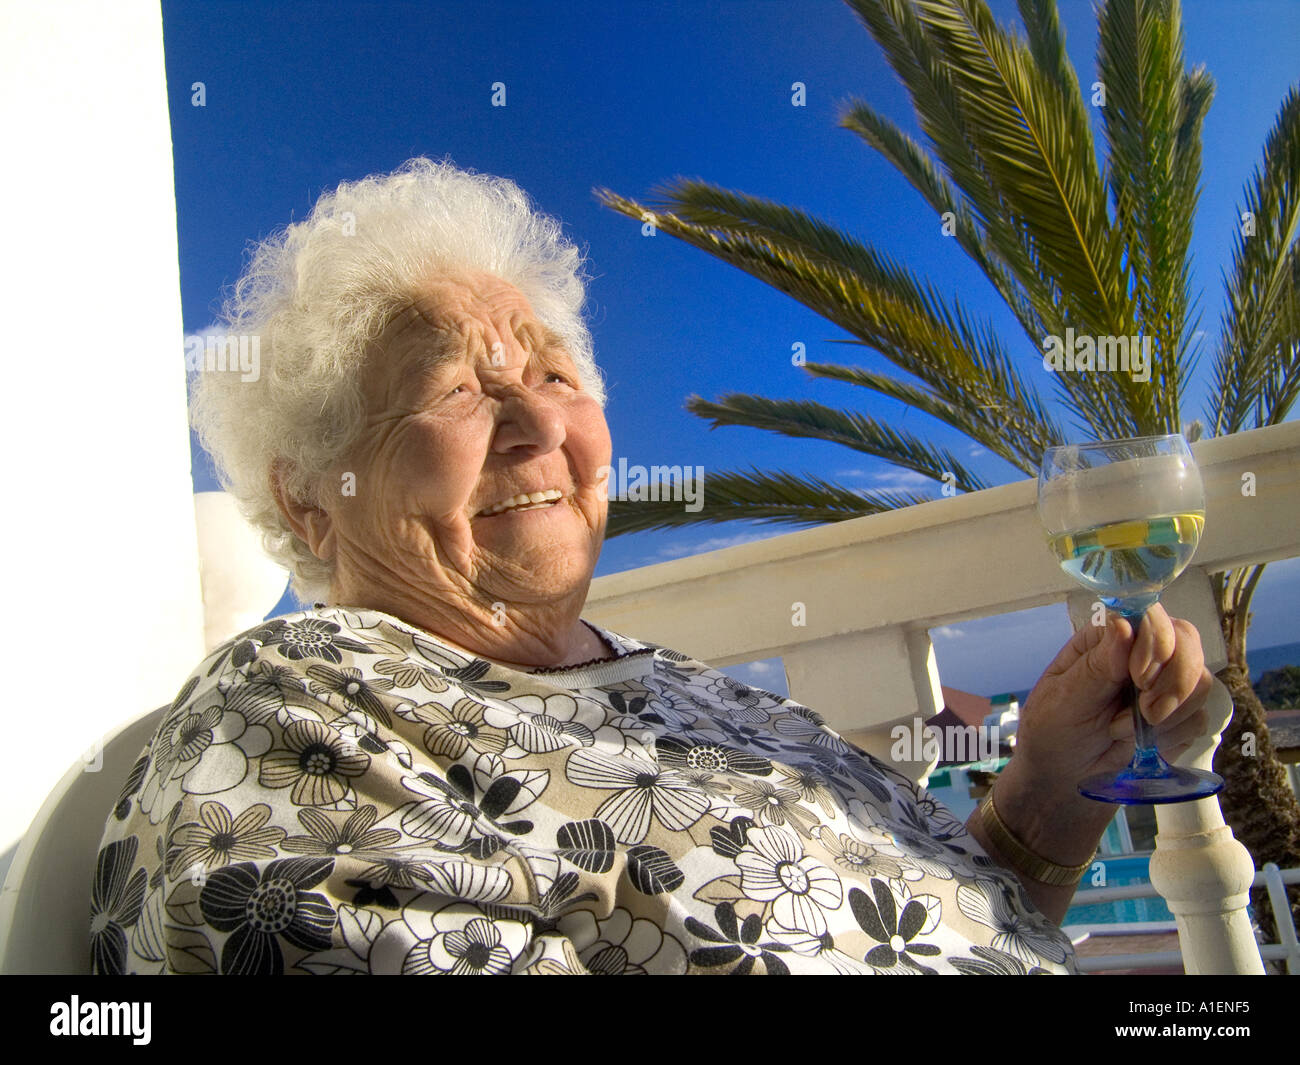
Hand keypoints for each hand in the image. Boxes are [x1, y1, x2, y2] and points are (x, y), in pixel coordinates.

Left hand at [1015, 603, 1213, 793]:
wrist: (1064, 776)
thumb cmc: (1053, 729)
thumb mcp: (1065, 699)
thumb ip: (1097, 667)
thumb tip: (1124, 625)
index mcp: (1108, 639)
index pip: (1151, 618)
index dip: (1157, 643)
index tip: (1140, 677)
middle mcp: (1140, 653)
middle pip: (1187, 643)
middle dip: (1173, 682)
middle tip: (1145, 710)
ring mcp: (1163, 683)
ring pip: (1200, 681)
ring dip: (1169, 713)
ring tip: (1122, 731)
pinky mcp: (1178, 715)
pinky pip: (1200, 717)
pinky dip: (1172, 734)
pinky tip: (1140, 744)